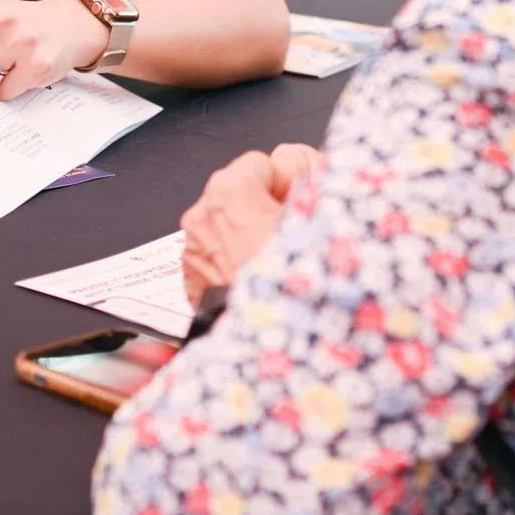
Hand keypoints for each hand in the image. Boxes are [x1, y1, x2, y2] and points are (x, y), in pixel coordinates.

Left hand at [182, 143, 322, 305]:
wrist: (278, 353)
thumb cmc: (301, 284)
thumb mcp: (324, 210)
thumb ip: (310, 169)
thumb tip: (298, 165)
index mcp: (229, 192)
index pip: (264, 161)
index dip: (288, 183)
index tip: (298, 209)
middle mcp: (202, 218)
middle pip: (243, 190)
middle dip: (266, 205)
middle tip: (292, 238)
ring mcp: (192, 252)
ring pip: (230, 221)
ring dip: (251, 232)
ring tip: (278, 263)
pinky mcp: (190, 279)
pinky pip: (218, 251)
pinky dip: (235, 258)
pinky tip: (259, 278)